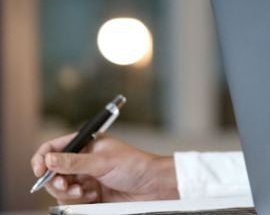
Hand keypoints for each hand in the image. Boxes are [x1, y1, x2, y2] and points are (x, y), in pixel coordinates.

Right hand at [31, 133, 178, 204]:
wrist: (153, 186)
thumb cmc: (135, 165)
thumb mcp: (102, 162)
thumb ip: (73, 162)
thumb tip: (48, 159)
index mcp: (86, 144)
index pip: (54, 148)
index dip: (42, 158)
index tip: (40, 171)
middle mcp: (83, 160)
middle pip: (53, 172)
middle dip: (56, 181)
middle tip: (66, 186)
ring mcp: (86, 178)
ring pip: (60, 189)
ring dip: (67, 192)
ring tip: (83, 193)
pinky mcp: (90, 194)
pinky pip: (71, 201)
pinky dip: (78, 201)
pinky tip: (93, 197)